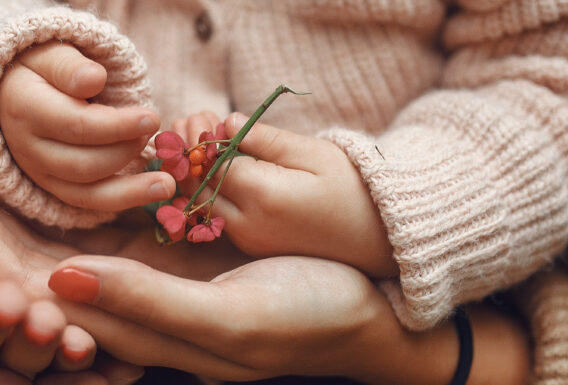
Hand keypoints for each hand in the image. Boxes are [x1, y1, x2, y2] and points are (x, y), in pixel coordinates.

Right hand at [0, 41, 174, 210]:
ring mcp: (39, 173)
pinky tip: (155, 192)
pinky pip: (90, 203)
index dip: (118, 126)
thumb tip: (93, 79)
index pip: (76, 125)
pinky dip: (124, 200)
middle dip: (126, 151)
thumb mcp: (48, 53)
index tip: (152, 117)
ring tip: (165, 179)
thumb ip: (69, 66)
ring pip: (87, 193)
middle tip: (153, 129)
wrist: (12, 93)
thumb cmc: (40, 69)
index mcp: (24, 108)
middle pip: (83, 163)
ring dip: (132, 188)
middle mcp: (27, 147)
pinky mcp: (54, 188)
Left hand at [0, 152, 530, 383]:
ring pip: (35, 243)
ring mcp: (126, 282)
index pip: (17, 303)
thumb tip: (53, 284)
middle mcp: (108, 315)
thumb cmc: (307, 319)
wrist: (365, 306)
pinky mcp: (149, 253)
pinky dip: (34, 193)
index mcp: (118, 343)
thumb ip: (143, 307)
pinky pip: (79, 221)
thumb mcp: (229, 321)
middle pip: (10, 268)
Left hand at [172, 111, 395, 276]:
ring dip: (194, 172)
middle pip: (197, 186)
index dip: (203, 137)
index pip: (212, 162)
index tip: (203, 115)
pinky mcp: (251, 247)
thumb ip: (266, 140)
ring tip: (200, 141)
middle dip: (190, 154)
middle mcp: (249, 225)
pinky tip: (214, 166)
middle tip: (191, 122)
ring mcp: (248, 240)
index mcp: (264, 197)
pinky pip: (215, 217)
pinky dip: (208, 190)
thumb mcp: (313, 152)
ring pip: (200, 204)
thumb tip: (227, 123)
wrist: (377, 236)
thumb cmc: (352, 187)